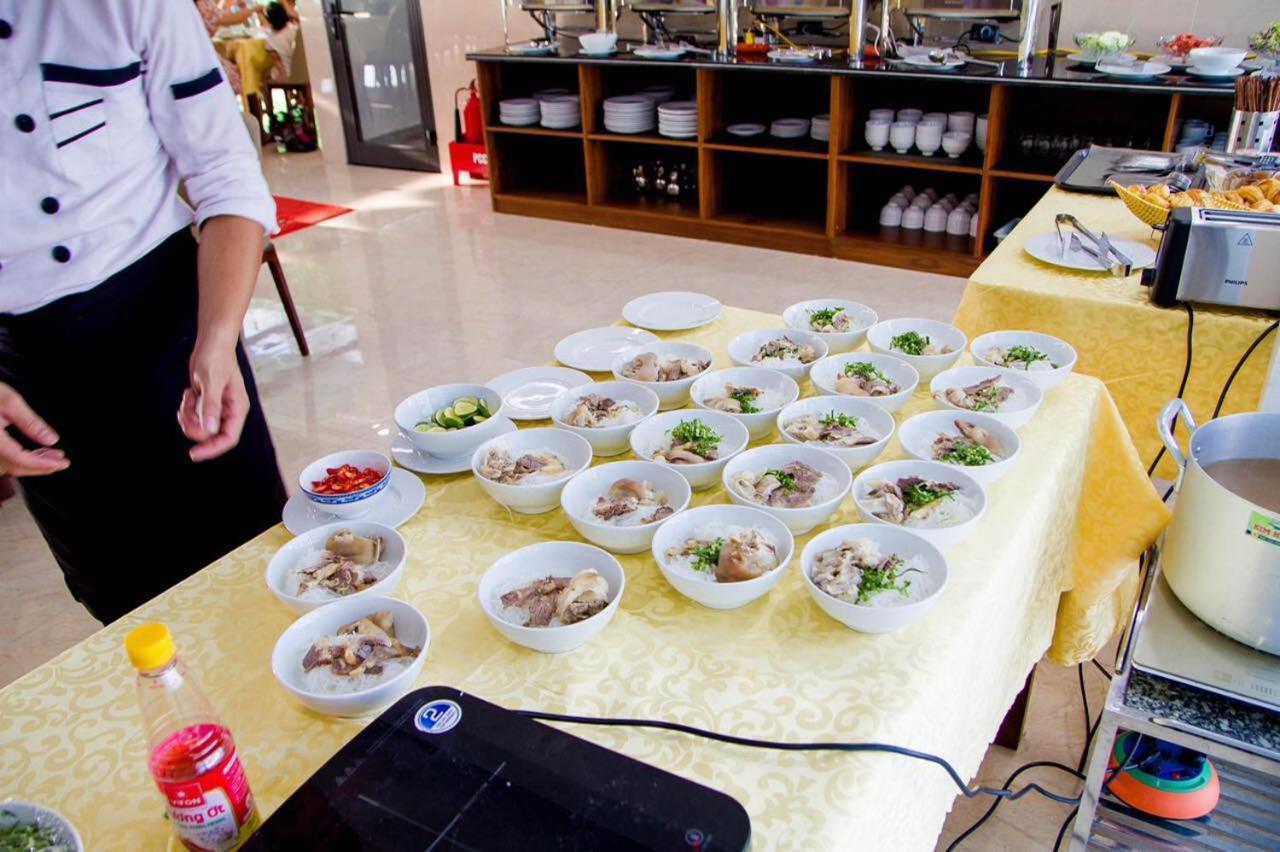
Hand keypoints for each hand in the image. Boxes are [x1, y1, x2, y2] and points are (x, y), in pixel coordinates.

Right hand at [0, 383, 68, 476]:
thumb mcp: (10, 401)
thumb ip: (30, 422)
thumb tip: (50, 439)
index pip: (20, 459)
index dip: (43, 464)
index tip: (61, 463)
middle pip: (16, 467)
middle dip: (42, 467)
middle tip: (62, 462)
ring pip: (11, 466)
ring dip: (34, 464)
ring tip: (54, 455)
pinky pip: (6, 459)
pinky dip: (24, 459)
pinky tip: (37, 453)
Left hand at [178, 341, 248, 461]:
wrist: (211, 343)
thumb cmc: (217, 358)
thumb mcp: (212, 381)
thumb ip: (211, 406)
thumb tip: (209, 431)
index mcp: (237, 408)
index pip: (228, 438)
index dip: (212, 449)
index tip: (193, 454)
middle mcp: (228, 411)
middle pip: (210, 434)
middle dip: (193, 426)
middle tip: (185, 411)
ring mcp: (217, 408)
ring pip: (199, 426)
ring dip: (188, 415)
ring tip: (188, 397)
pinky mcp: (206, 403)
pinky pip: (193, 416)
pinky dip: (186, 408)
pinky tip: (189, 392)